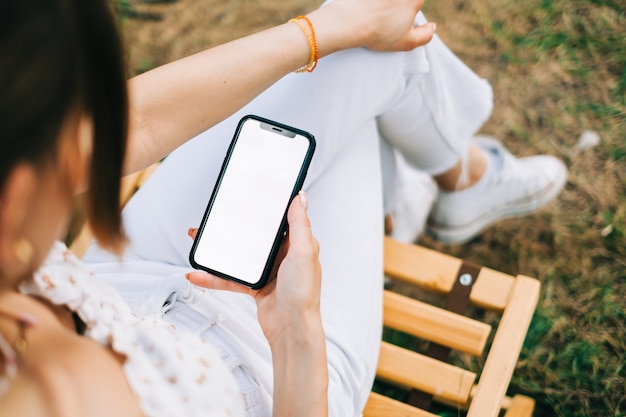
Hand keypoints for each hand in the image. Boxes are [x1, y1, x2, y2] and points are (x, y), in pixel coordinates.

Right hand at [186, 192, 321, 344]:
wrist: (292, 329)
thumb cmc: (303, 292)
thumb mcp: (303, 252)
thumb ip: (300, 224)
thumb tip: (301, 197)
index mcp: (296, 243)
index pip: (279, 219)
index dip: (264, 207)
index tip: (247, 195)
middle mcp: (283, 255)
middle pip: (253, 235)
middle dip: (233, 226)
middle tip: (214, 217)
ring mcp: (268, 271)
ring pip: (238, 255)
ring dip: (218, 248)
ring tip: (197, 239)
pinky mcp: (255, 287)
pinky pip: (231, 278)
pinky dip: (214, 277)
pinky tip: (197, 274)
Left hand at [310, 0, 435, 54]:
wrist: (351, 22)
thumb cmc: (379, 33)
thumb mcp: (407, 43)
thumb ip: (425, 35)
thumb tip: (432, 27)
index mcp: (412, 0)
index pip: (419, 1)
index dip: (415, 7)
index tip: (410, 14)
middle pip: (404, 2)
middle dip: (402, 7)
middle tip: (393, 19)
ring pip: (388, 2)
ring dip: (386, 7)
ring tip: (379, 15)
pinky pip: (372, 0)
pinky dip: (372, 3)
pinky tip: (368, 9)